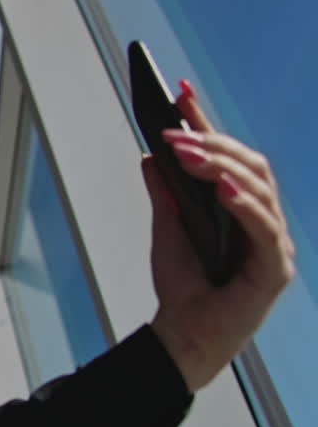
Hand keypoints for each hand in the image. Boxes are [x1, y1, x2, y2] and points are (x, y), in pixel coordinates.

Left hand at [141, 81, 295, 392]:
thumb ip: (165, 192)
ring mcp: (273, 242)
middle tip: (172, 131)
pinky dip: (243, 205)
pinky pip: (264, 228)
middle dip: (210, 141)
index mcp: (238, 205)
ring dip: (220, 166)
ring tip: (187, 152)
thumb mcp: (167, 229)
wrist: (184, 336)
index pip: (225, 154)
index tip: (179, 89)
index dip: (205, 120)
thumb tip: (152, 153)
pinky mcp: (275, 269)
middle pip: (248, 165)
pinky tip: (220, 188)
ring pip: (258, 188)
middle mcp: (262, 219)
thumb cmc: (183, 287)